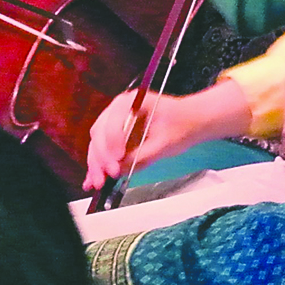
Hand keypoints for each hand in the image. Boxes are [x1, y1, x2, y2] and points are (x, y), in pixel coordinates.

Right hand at [83, 81, 253, 191]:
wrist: (192, 121)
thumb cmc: (182, 124)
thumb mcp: (166, 142)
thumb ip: (142, 155)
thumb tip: (120, 168)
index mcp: (132, 101)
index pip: (114, 120)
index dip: (112, 141)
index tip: (117, 159)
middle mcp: (119, 109)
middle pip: (100, 133)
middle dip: (102, 156)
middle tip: (109, 175)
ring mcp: (115, 122)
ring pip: (97, 143)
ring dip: (96, 163)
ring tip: (98, 183)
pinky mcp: (116, 137)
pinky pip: (103, 151)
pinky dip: (98, 165)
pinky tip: (92, 181)